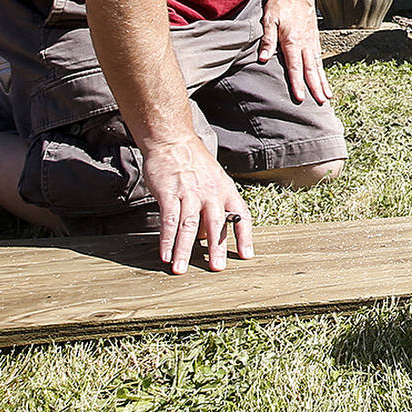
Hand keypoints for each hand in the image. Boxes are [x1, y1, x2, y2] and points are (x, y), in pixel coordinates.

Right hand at [143, 136, 253, 274]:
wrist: (173, 141)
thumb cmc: (194, 165)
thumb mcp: (214, 181)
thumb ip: (213, 207)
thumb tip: (207, 237)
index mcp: (226, 190)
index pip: (241, 215)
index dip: (245, 236)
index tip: (247, 256)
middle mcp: (211, 193)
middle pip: (216, 224)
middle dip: (216, 248)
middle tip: (216, 268)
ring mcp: (190, 193)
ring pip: (189, 226)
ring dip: (184, 250)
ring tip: (181, 269)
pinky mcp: (169, 193)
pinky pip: (169, 220)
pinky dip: (166, 239)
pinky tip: (165, 254)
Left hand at [258, 0, 329, 104]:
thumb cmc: (281, 6)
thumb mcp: (269, 19)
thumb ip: (267, 39)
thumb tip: (262, 58)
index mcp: (292, 42)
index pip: (295, 67)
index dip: (297, 83)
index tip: (300, 97)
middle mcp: (305, 45)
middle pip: (311, 70)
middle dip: (316, 88)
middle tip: (321, 103)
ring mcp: (312, 43)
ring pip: (318, 66)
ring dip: (322, 82)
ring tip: (327, 96)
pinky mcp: (314, 40)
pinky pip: (319, 59)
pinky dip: (322, 72)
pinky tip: (323, 80)